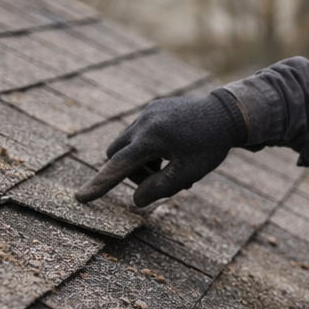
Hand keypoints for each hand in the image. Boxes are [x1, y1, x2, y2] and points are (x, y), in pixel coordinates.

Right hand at [74, 89, 246, 206]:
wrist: (228, 113)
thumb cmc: (210, 146)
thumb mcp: (188, 173)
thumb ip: (160, 189)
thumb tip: (136, 200)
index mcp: (151, 138)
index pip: (118, 166)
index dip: (100, 184)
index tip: (81, 198)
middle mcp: (144, 122)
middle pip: (118, 155)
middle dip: (132, 172)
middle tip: (162, 180)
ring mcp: (147, 112)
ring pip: (128, 144)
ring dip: (142, 160)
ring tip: (173, 166)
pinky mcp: (154, 108)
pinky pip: (140, 132)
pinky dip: (149, 147)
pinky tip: (174, 150)